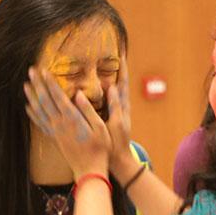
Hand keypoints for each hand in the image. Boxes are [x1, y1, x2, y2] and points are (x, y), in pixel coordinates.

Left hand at [24, 67, 109, 179]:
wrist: (89, 169)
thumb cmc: (100, 147)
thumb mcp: (99, 127)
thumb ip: (88, 109)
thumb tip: (78, 94)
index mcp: (72, 119)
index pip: (57, 96)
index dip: (49, 83)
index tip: (44, 70)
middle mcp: (60, 124)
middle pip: (44, 100)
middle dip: (37, 85)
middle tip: (31, 71)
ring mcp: (55, 131)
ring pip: (39, 111)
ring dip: (31, 97)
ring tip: (25, 85)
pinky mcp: (54, 137)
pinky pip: (40, 123)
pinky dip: (32, 114)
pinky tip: (28, 107)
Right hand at [106, 58, 139, 179]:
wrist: (118, 159)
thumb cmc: (117, 142)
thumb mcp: (116, 123)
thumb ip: (115, 105)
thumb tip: (112, 86)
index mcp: (123, 107)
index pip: (124, 83)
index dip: (123, 69)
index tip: (121, 55)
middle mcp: (120, 107)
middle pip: (119, 84)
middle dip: (116, 70)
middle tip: (112, 55)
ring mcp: (115, 112)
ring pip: (112, 92)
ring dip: (107, 79)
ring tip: (101, 66)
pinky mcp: (108, 118)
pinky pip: (105, 101)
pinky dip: (100, 92)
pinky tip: (92, 87)